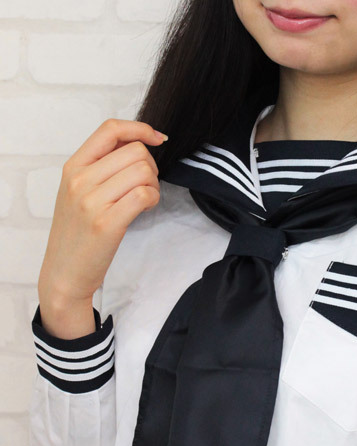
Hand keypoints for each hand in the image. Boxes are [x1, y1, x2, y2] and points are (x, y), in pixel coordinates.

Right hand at [37, 118, 166, 333]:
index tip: (158, 139)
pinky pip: (145, 195)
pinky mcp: (107, 223)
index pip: (110, 129)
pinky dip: (154, 199)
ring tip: (144, 200)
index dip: (141, 129)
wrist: (65, 272)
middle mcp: (80, 180)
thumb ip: (102, 167)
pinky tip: (144, 209)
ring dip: (154, 185)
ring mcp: (92, 201)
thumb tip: (138, 145)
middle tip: (146, 185)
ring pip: (144, 171)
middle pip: (135, 151)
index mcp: (73, 167)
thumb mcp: (79, 191)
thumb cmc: (78, 232)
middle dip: (152, 167)